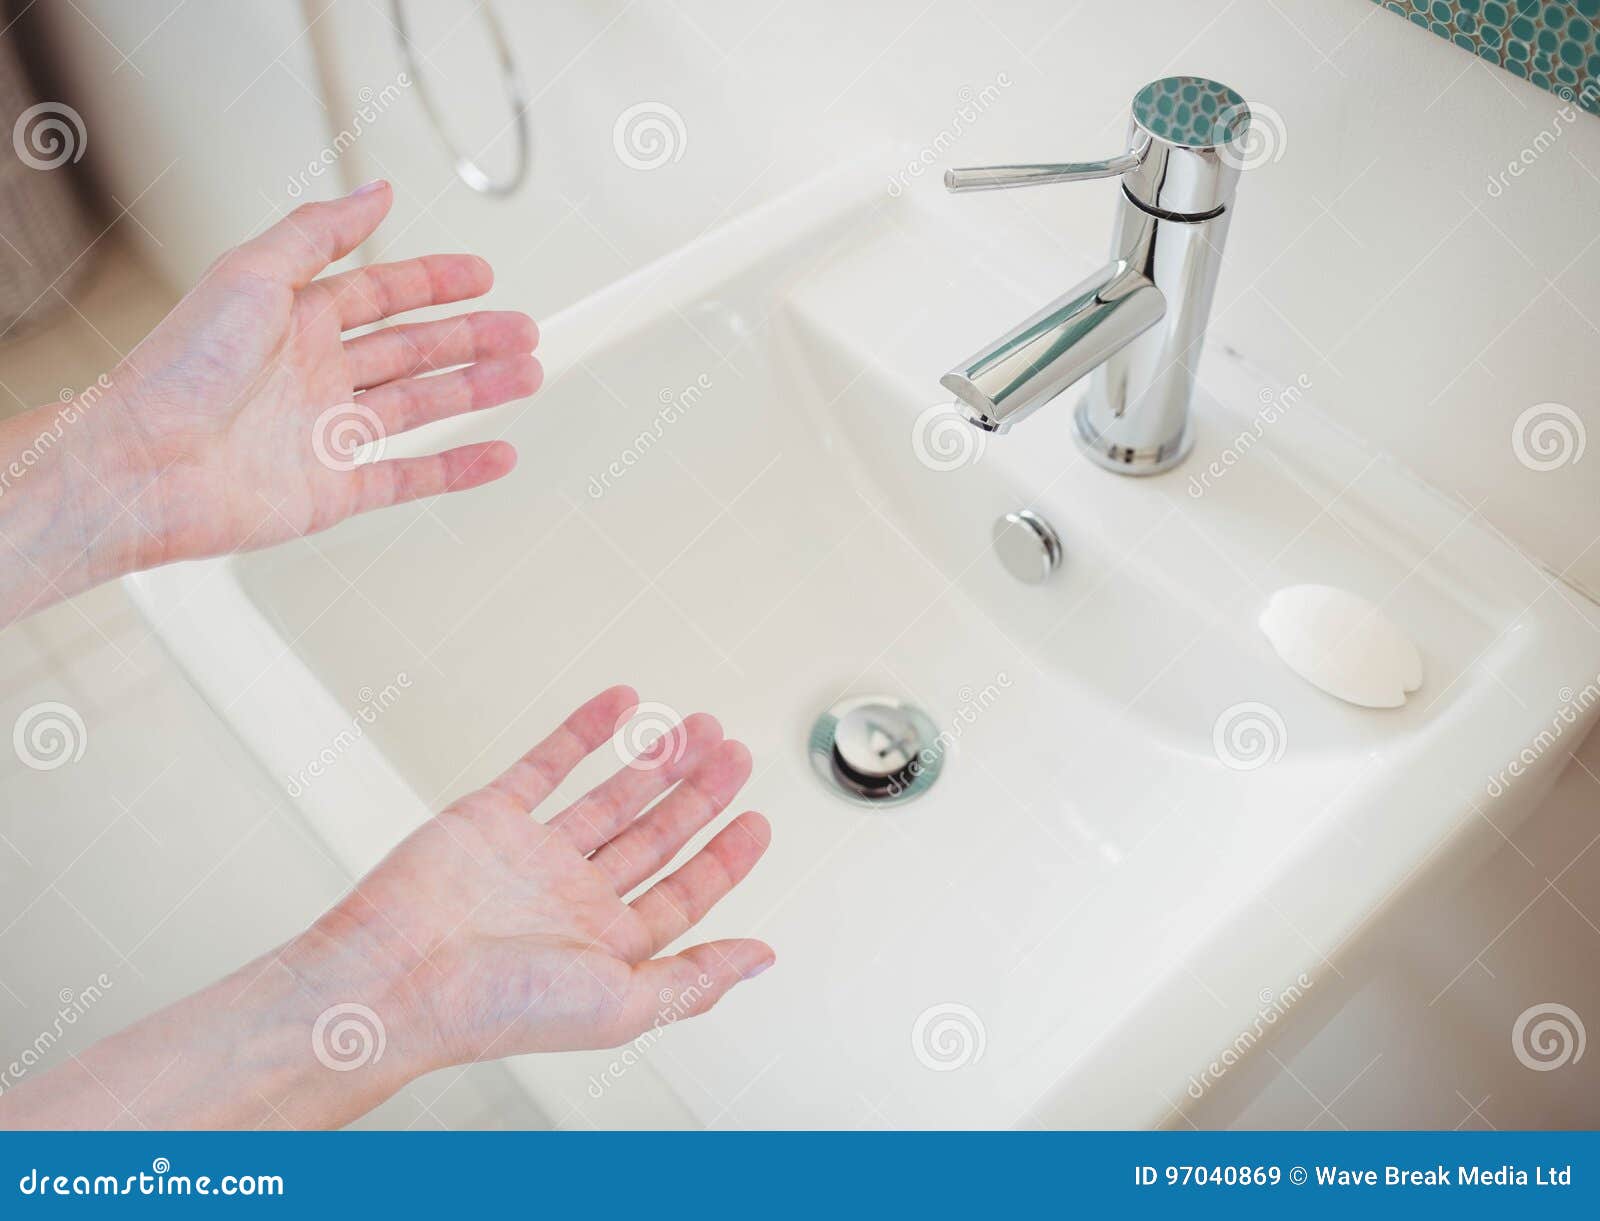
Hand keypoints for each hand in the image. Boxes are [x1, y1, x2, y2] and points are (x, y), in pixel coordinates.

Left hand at [97, 181, 533, 568]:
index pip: (381, 293)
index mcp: (293, 320)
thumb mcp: (252, 274)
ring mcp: (326, 434)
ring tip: (526, 376)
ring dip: (476, 391)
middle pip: (412, 349)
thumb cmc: (178, 371)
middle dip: (472, 338)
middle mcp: (313, 375)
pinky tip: (497, 454)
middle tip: (523, 330)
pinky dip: (458, 468)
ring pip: (421, 406)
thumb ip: (320, 233)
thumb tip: (376, 191)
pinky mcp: (333, 490)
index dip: (433, 282)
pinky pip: (410, 476)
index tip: (481, 276)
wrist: (145, 466)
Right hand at [306, 686, 772, 1069]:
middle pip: (655, 837)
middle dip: (700, 795)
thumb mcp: (625, 1005)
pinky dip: (584, 731)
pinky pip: (547, 764)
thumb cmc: (498, 1009)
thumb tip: (762, 959)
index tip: (757, 821)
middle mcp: (572, 900)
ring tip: (697, 728)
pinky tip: (621, 705)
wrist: (396, 978)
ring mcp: (532, 855)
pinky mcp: (490, 817)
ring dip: (656, 760)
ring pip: (610, 796)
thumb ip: (697, 978)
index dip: (724, 858)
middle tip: (735, 754)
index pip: (683, 894)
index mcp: (606, 947)